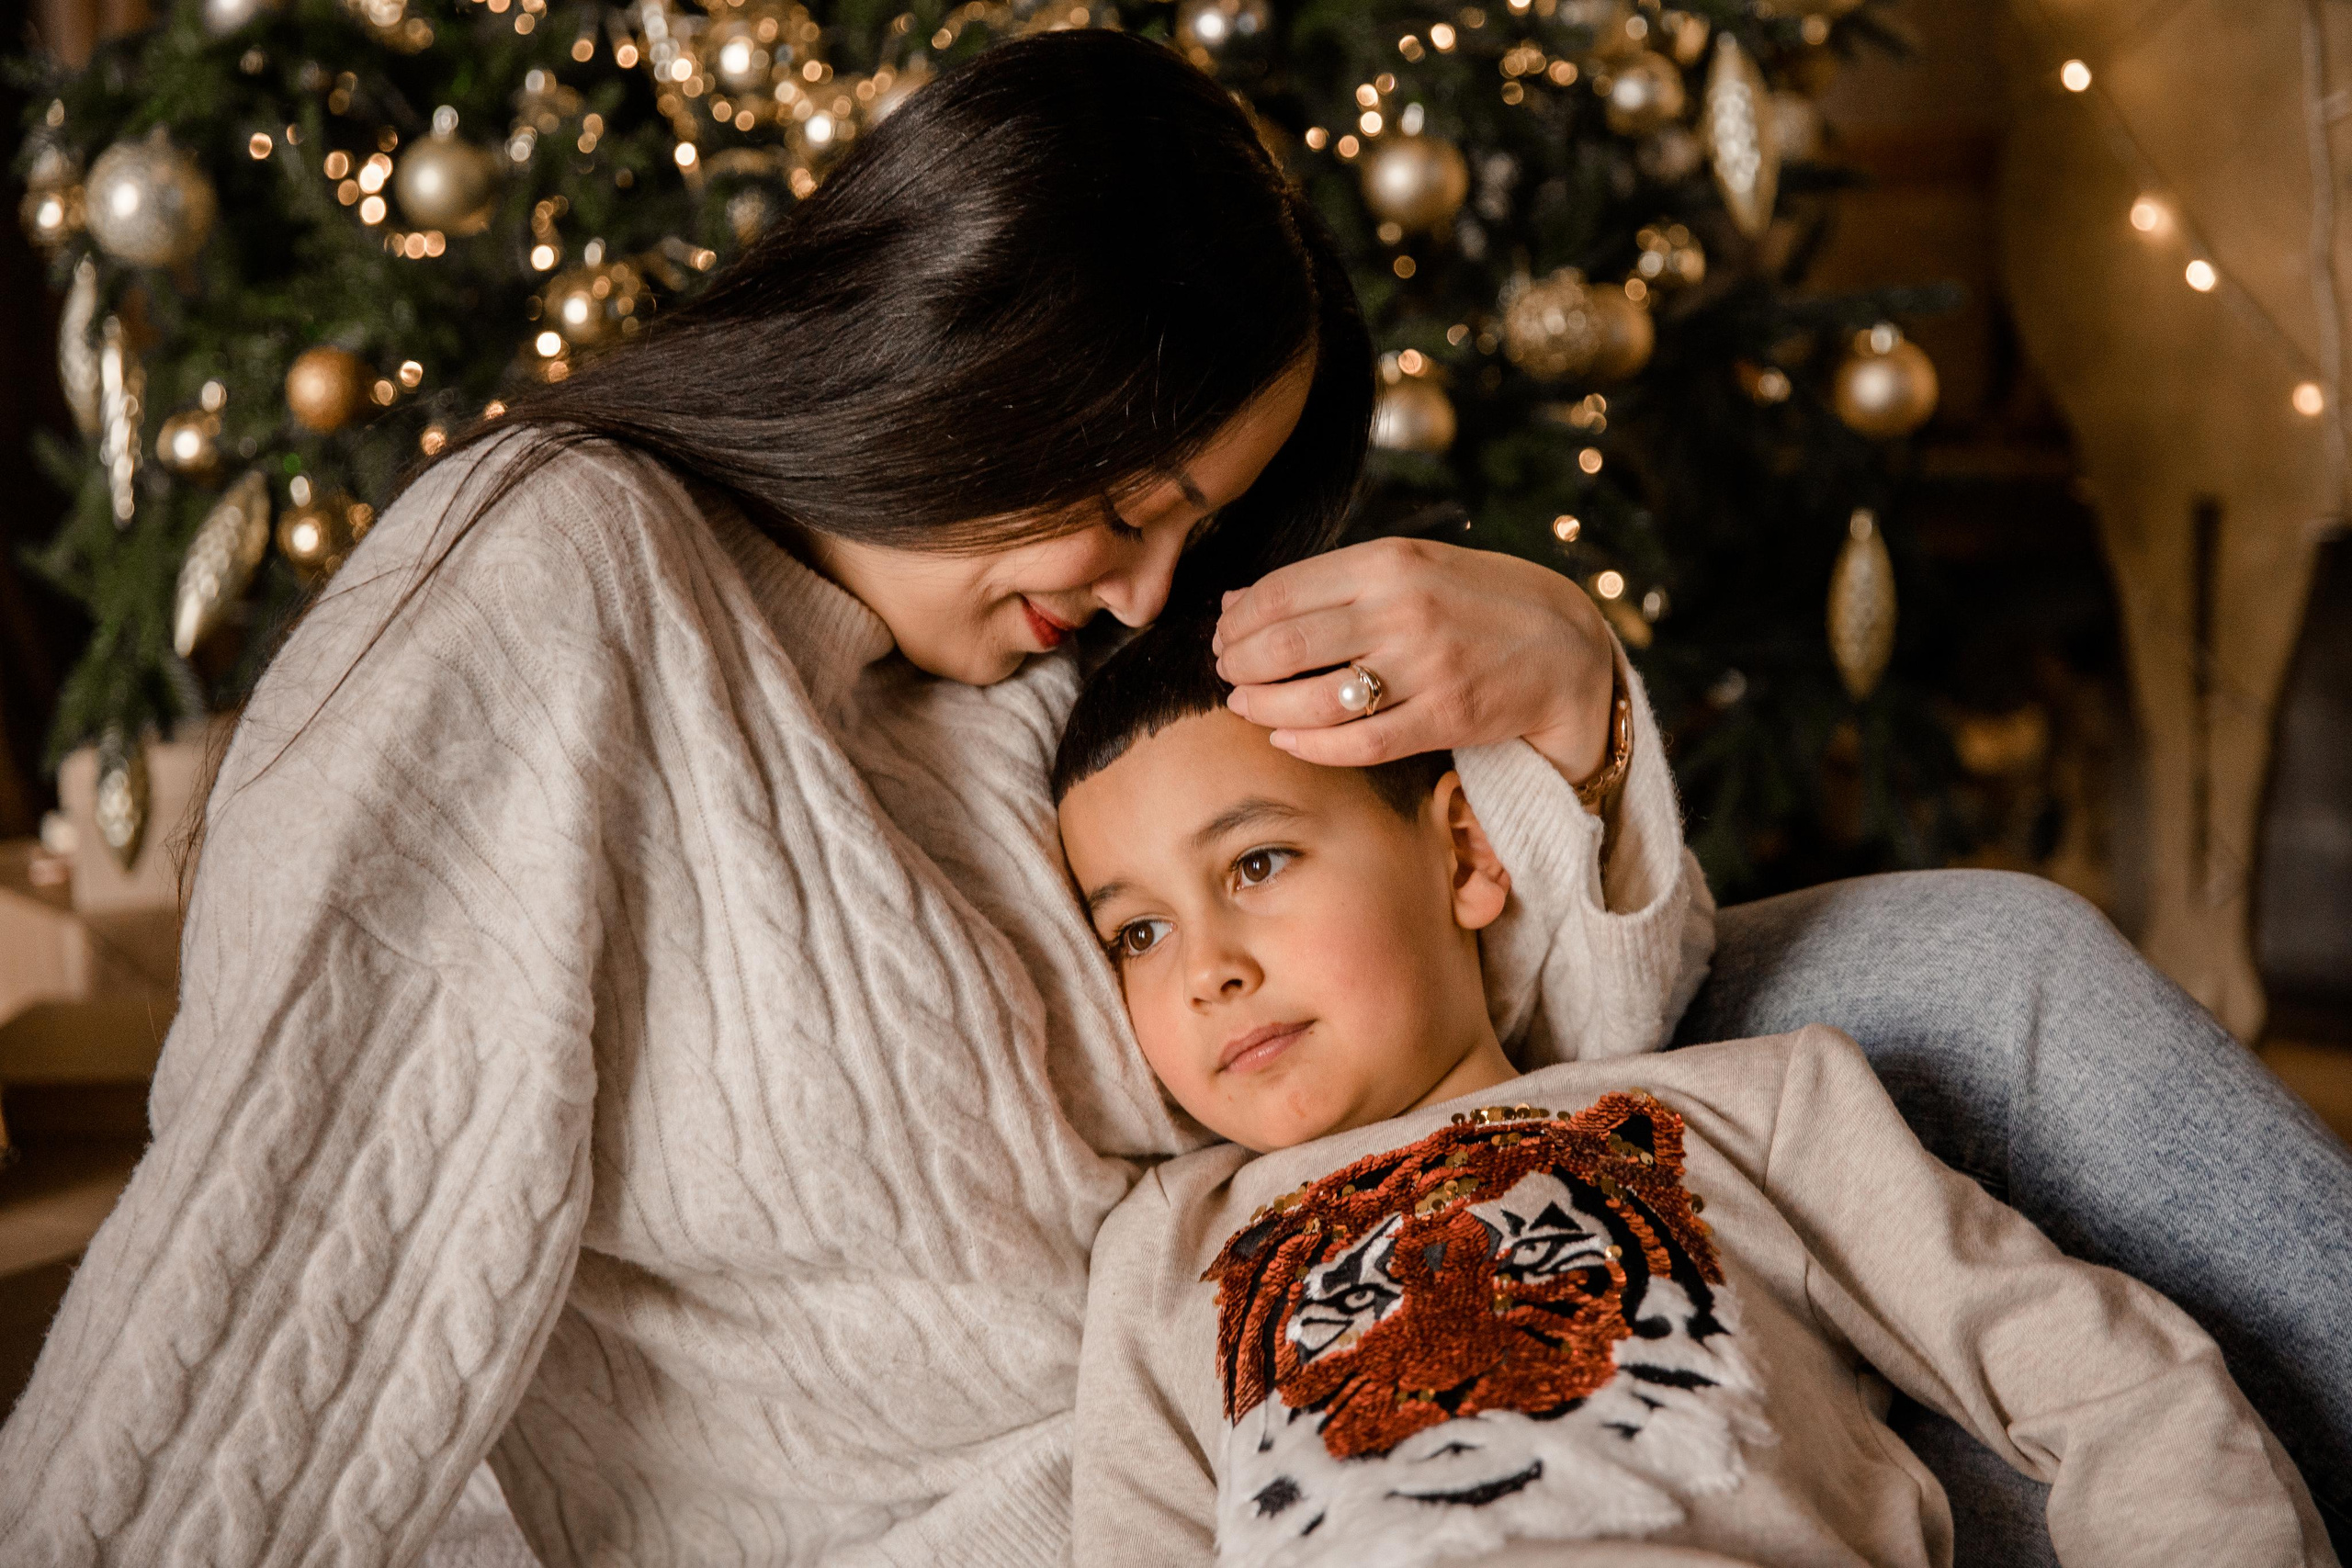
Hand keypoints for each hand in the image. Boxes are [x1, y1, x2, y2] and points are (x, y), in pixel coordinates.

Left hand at [1212, 537, 1618, 780]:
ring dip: (1263, 708)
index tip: (1224, 636)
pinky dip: (1310, 745)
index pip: (1281, 592)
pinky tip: (1287, 740)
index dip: (1238, 620)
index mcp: (1389, 562)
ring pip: (1314, 700)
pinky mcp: (1445, 717)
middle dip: (1239, 665)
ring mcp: (1426, 666)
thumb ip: (1328, 582)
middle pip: (1285, 646)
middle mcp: (1404, 610)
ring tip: (1246, 707)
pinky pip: (1359, 743)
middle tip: (1227, 674)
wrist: (1563, 644)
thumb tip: (1236, 600)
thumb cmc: (1474, 601)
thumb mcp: (1408, 567)